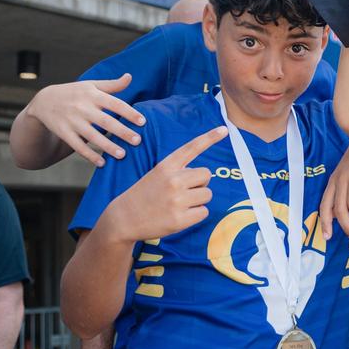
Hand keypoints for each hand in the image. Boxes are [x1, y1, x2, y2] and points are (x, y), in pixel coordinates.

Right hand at [26, 74, 145, 166]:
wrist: (44, 101)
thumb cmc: (75, 93)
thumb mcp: (91, 85)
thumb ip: (112, 85)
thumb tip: (130, 76)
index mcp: (93, 95)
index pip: (115, 104)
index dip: (129, 113)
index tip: (143, 122)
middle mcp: (83, 108)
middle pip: (106, 121)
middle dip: (122, 132)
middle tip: (138, 141)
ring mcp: (72, 121)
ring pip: (92, 136)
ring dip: (107, 146)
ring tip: (123, 155)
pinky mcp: (64, 133)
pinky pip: (78, 146)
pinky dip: (89, 155)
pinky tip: (102, 163)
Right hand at [107, 127, 226, 243]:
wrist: (124, 219)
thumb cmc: (146, 195)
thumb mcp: (157, 174)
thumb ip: (178, 170)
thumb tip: (204, 174)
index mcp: (166, 166)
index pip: (191, 148)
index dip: (209, 138)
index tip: (224, 129)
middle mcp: (173, 180)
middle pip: (206, 175)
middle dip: (199, 183)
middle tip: (181, 191)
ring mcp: (177, 200)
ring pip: (207, 194)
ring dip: (198, 199)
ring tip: (178, 204)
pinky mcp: (180, 219)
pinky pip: (204, 212)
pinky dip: (195, 215)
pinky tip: (179, 216)